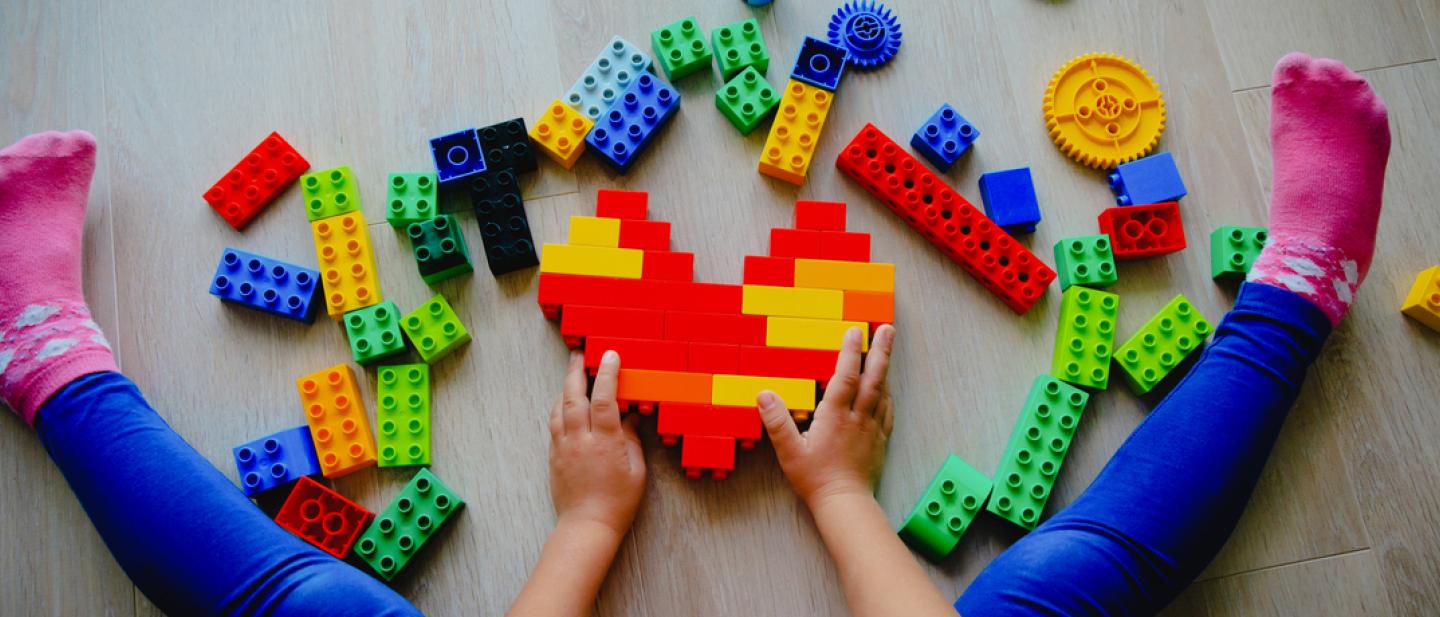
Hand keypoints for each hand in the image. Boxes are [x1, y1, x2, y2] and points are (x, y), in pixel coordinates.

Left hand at [547, 351, 645, 535]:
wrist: (587, 525)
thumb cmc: (618, 502)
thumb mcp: (636, 470)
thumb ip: (632, 439)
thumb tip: (630, 417)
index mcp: (605, 442)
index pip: (604, 399)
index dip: (607, 374)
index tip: (610, 355)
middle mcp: (581, 440)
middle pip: (574, 396)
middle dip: (576, 371)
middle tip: (579, 354)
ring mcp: (564, 447)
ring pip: (559, 408)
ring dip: (565, 387)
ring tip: (572, 374)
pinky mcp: (554, 456)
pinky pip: (553, 424)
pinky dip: (558, 407)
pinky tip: (564, 402)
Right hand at [758, 325, 895, 509]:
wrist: (844, 503)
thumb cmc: (815, 478)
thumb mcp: (789, 451)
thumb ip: (776, 421)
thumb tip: (764, 394)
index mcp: (835, 415)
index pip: (846, 376)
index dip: (850, 351)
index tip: (853, 331)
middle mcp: (858, 417)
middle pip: (873, 377)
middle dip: (880, 350)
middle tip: (887, 328)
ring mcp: (871, 429)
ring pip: (882, 391)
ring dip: (886, 367)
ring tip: (887, 347)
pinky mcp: (879, 441)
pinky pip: (887, 411)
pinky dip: (888, 394)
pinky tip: (887, 389)